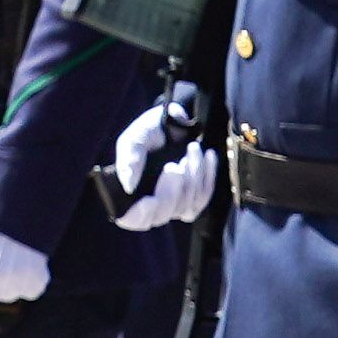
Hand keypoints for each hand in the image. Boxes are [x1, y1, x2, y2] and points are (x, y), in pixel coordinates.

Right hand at [109, 102, 216, 230]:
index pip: (132, 219)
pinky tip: (208, 156)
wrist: (175, 119)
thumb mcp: (134, 140)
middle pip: (163, 215)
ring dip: (193, 177)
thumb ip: (129, 160)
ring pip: (187, 206)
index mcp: (131, 192)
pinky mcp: (195, 196)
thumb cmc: (150, 131)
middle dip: (171, 191)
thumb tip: (128, 186)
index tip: (149, 200)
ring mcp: (175, 201)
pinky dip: (208, 176)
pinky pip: (204, 196)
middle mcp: (152, 202)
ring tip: (192, 149)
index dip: (140, 216)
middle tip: (173, 165)